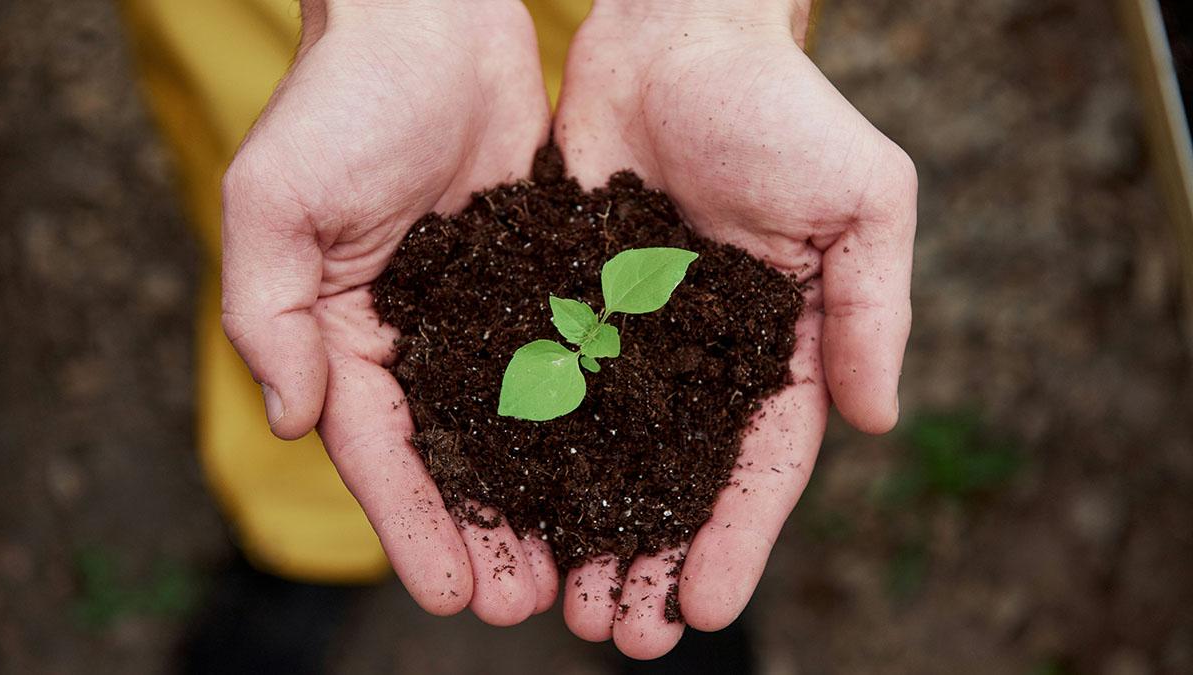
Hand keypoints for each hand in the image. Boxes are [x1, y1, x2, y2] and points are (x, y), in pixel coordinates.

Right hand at [221, 0, 555, 624]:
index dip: (413, 524)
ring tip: (577, 565)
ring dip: (540, 497)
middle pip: (450, 457)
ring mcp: (480, 312)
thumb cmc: (344, 100)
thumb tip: (296, 421)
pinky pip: (560, 362)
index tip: (452, 592)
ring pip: (514, 426)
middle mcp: (414, 336)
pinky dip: (582, 421)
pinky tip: (617, 469)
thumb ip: (272, 315)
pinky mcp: (538, 279)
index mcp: (346, 333)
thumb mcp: (277, 203)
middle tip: (527, 603)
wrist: (431, 20)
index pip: (379, 450)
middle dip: (483, 533)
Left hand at [555, 0, 916, 656]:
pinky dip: (533, 455)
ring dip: (589, 533)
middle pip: (678, 481)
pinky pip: (548, 390)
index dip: (734, 538)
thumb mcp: (862, 200)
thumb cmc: (781, 107)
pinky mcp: (568, 303)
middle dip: (653, 560)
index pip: (761, 464)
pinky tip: (508, 509)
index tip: (701, 608)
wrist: (676, 33)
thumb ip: (872, 309)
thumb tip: (880, 419)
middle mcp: (704, 356)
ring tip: (566, 606)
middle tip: (623, 635)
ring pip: (607, 456)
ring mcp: (632, 336)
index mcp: (780, 345)